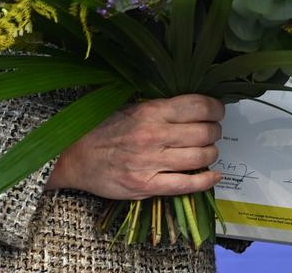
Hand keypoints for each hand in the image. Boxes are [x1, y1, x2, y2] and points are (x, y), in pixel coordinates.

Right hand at [48, 94, 223, 199]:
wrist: (73, 157)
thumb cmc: (104, 129)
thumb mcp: (132, 107)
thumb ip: (162, 108)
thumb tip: (197, 107)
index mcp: (151, 111)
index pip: (200, 106)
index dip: (216, 109)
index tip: (217, 112)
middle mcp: (154, 135)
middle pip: (205, 132)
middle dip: (215, 132)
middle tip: (212, 132)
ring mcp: (150, 162)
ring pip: (201, 157)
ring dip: (211, 154)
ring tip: (207, 151)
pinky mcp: (146, 185)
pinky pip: (187, 184)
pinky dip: (206, 180)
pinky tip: (212, 175)